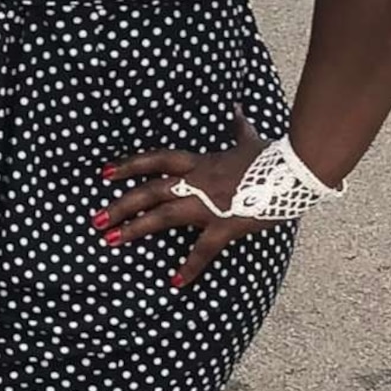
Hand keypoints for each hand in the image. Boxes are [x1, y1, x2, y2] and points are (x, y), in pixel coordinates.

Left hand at [94, 114, 264, 289]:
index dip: (129, 165)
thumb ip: (237, 126)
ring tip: (111, 240)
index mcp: (200, 162)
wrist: (294, 170)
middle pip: (150, 190)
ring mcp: (209, 204)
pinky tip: (175, 282)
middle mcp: (197, 182)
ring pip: (164, 215)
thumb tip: (236, 108)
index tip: (104, 173)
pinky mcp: (226, 224)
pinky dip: (189, 267)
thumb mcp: (248, 138)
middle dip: (121, 204)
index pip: (156, 160)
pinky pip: (203, 249)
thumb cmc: (271, 156)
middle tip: (96, 220)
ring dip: (136, 228)